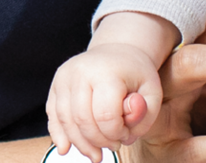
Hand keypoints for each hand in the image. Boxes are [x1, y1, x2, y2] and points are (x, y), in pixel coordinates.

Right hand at [48, 44, 163, 158]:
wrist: (118, 53)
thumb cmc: (136, 76)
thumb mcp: (151, 92)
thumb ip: (144, 112)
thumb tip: (126, 124)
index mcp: (107, 71)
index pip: (105, 115)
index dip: (116, 133)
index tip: (126, 135)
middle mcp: (80, 71)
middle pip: (82, 120)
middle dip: (99, 141)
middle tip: (113, 146)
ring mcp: (65, 77)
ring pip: (65, 121)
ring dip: (80, 144)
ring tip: (95, 154)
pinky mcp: (56, 84)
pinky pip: (53, 115)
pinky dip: (59, 135)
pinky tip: (65, 149)